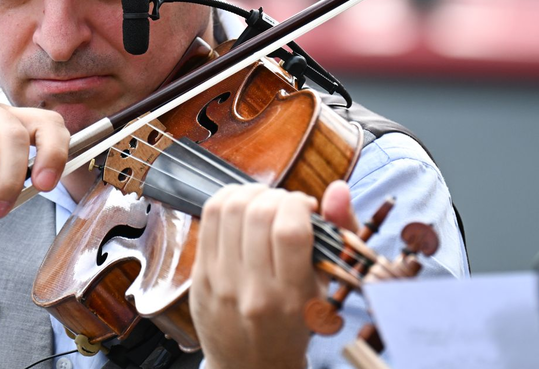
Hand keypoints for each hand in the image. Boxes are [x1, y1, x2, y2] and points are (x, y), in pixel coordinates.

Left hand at [190, 184, 320, 368]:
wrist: (250, 366)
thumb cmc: (293, 325)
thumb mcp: (324, 287)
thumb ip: (338, 234)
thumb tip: (338, 188)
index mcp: (291, 297)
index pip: (290, 231)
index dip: (298, 204)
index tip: (305, 208)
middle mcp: (253, 290)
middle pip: (258, 214)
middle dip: (276, 196)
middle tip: (284, 206)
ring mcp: (221, 282)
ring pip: (229, 209)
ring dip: (251, 193)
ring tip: (264, 202)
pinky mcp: (200, 275)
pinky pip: (208, 218)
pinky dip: (227, 200)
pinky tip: (242, 207)